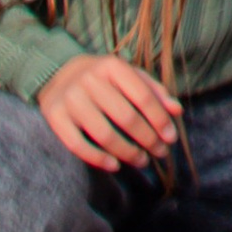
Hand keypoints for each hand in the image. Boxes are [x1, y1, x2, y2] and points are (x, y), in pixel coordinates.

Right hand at [38, 52, 182, 175]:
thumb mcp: (129, 76)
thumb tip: (177, 110)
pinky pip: (77, 145)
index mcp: (112, 66)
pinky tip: (115, 165)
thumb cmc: (104, 78)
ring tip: (142, 161)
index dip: (160, 120)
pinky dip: (98, 158)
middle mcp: (89, 80)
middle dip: (148, 139)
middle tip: (160, 153)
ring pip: (104, 135)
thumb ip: (154, 91)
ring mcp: (70, 99)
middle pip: (126, 117)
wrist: (59, 73)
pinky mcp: (54, 117)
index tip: (171, 138)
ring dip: (128, 152)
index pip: (143, 96)